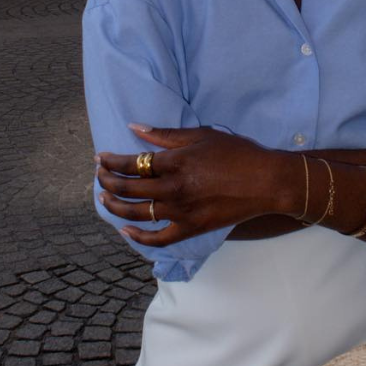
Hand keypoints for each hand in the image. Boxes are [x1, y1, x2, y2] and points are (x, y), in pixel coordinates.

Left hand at [96, 125, 290, 246]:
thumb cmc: (237, 154)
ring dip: (114, 206)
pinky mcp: (190, 228)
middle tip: (99, 176)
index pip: (131, 164)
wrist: (266, 182)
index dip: (111, 161)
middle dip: (107, 181)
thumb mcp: (201, 135)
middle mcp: (173, 189)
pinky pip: (158, 238)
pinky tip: (125, 229)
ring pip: (136, 213)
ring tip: (104, 199)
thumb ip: (165, 135)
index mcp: (175, 164)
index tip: (101, 158)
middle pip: (128, 189)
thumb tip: (134, 127)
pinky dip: (138, 236)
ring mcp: (181, 212)